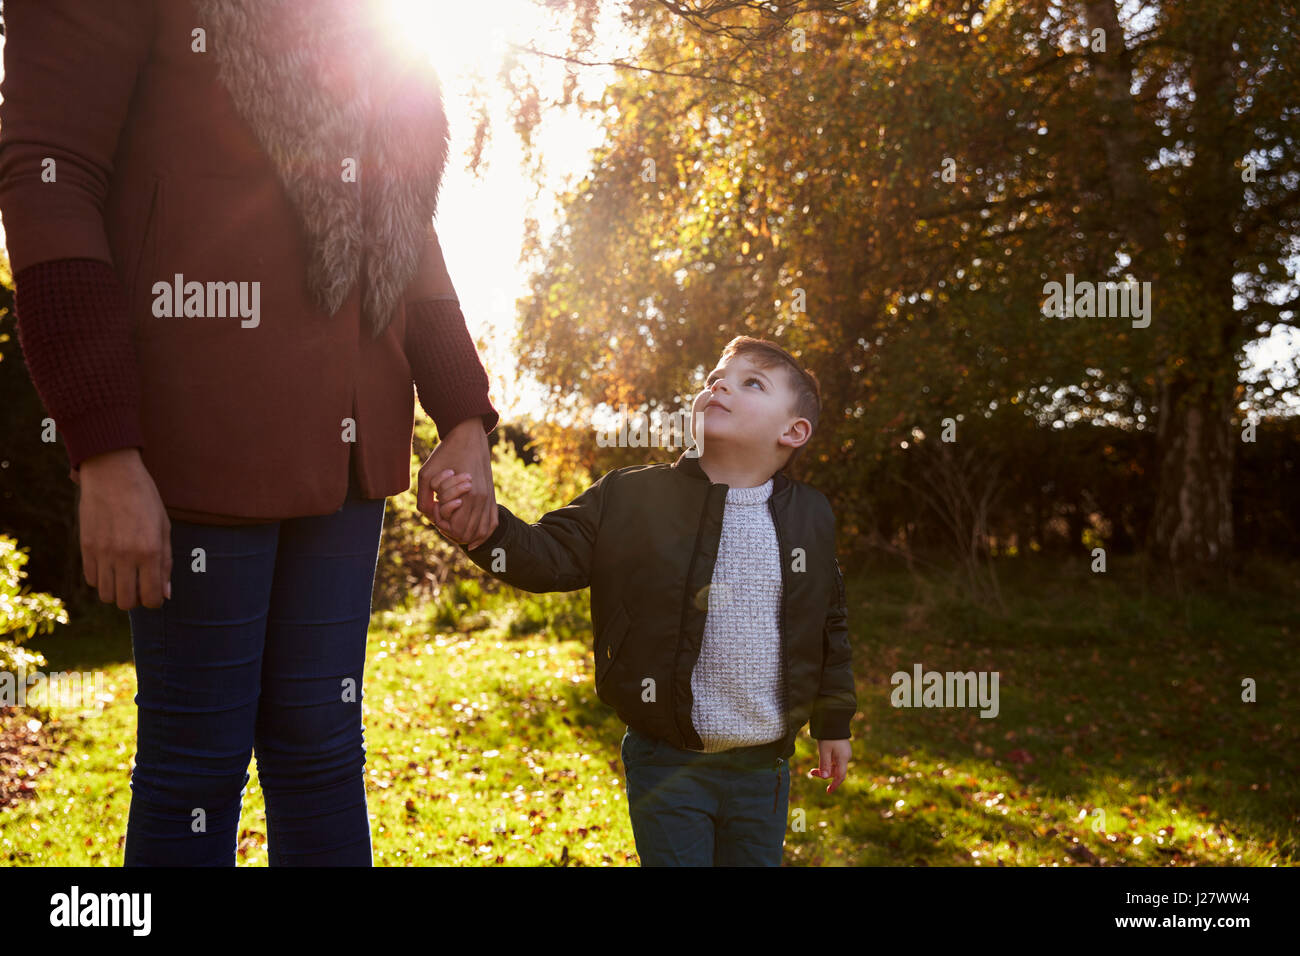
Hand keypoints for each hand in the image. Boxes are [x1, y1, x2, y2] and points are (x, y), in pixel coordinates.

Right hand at [76, 447, 171, 609]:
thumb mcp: (164, 528)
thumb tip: (165, 594)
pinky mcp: (86, 548)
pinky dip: (101, 579)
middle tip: (139, 585)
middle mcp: (125, 556)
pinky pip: (91, 580)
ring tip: (124, 576)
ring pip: (106, 595)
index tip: (154, 593)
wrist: (112, 474)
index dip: (154, 601)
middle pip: (126, 602)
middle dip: (135, 599)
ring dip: (117, 591)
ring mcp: (103, 553)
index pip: (151, 598)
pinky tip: (110, 565)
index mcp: (150, 551)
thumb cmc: (144, 499)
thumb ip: (165, 563)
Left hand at [415, 416, 497, 548]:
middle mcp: (482, 499)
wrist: (469, 434)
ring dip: (466, 534)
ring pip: (482, 532)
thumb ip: (423, 500)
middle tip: (441, 518)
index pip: (457, 529)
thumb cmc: (445, 453)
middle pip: (469, 534)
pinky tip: (474, 541)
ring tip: (452, 524)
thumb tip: (430, 517)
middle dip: (452, 531)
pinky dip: (483, 534)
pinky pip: (492, 523)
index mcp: (468, 495)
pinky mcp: (492, 495)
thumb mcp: (426, 475)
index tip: (435, 511)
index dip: (443, 526)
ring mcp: (489, 498)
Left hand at [810, 739, 850, 793]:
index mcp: (843, 758)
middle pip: (836, 771)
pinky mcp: (841, 749)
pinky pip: (834, 760)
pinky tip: (821, 759)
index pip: (840, 776)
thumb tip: (825, 778)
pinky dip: (827, 762)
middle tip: (811, 772)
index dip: (835, 785)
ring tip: (812, 768)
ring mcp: (844, 752)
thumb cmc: (828, 736)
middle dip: (824, 774)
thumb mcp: (824, 750)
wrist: (833, 720)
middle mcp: (846, 756)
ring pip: (834, 766)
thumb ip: (824, 765)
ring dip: (824, 768)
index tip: (828, 792)